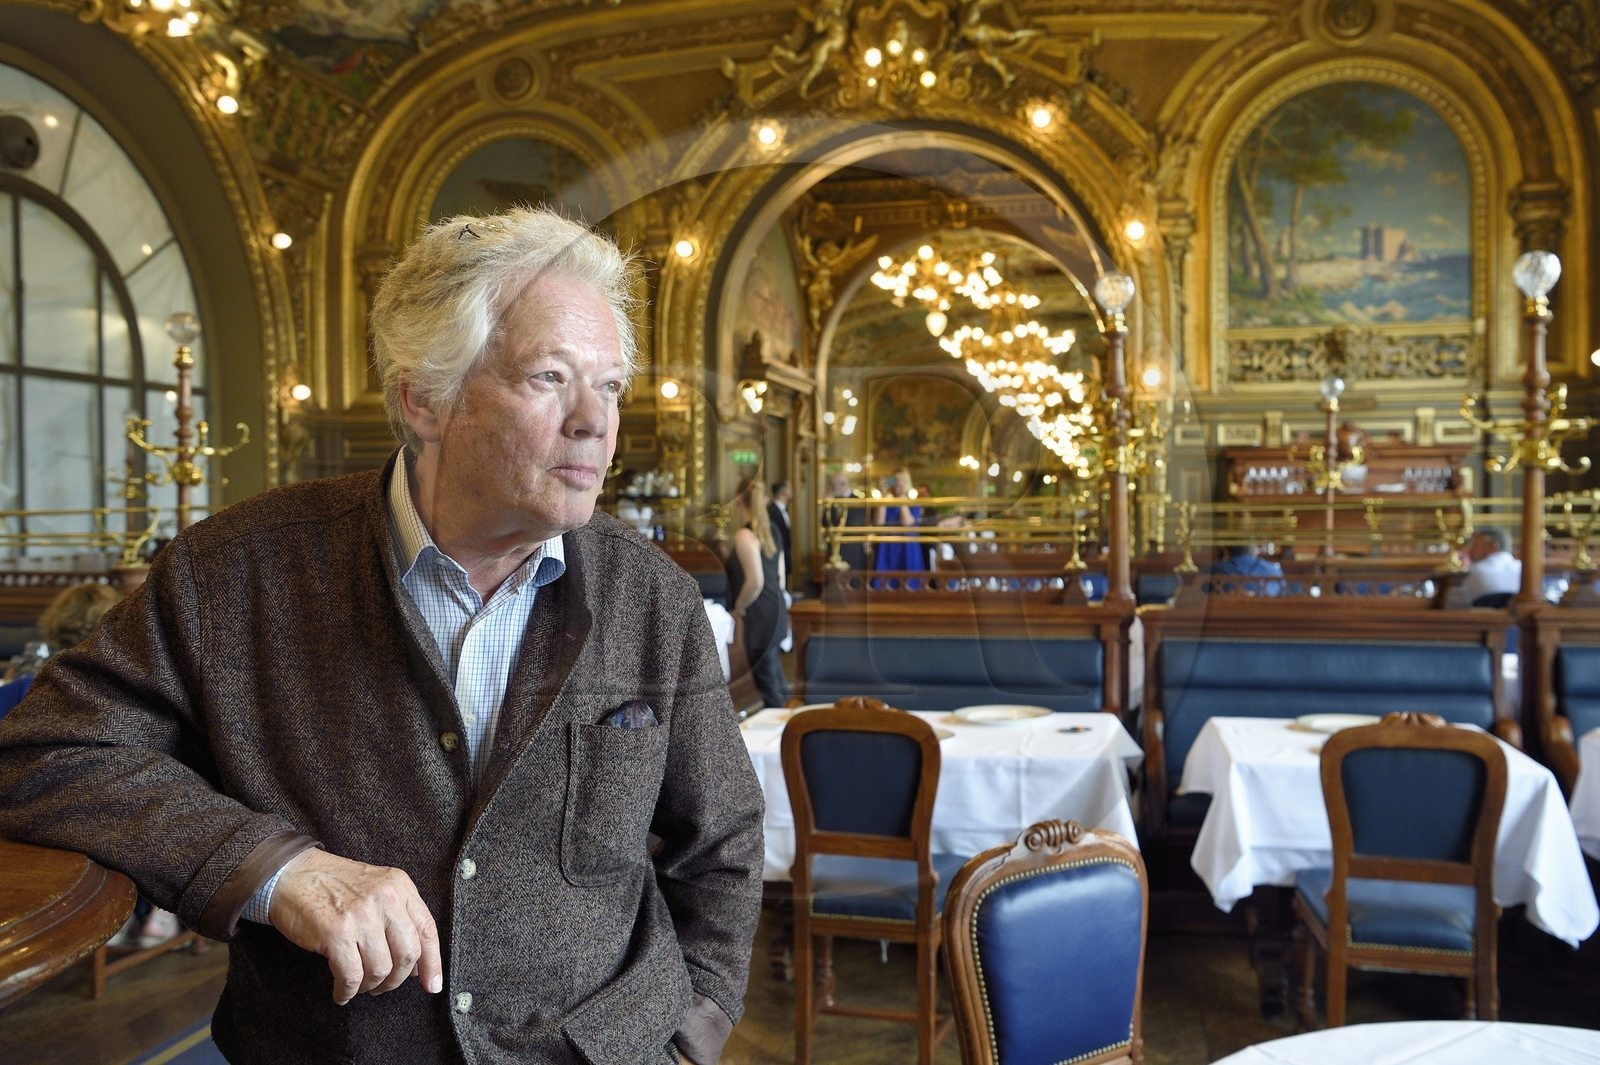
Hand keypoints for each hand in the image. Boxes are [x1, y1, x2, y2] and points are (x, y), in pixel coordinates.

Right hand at [268, 849, 442, 1004]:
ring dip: (370, 986)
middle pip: (408, 954)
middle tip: (383, 986)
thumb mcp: (377, 888)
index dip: (432, 963)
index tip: (432, 985)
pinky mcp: (336, 933)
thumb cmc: (334, 886)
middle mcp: (386, 898)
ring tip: (359, 986)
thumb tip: (415, 965)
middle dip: (397, 979)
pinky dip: (348, 991)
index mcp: (400, 886)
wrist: (292, 874)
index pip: (427, 930)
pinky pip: (352, 976)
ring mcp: (362, 915)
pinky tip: (342, 992)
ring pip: (381, 969)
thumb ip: (399, 917)